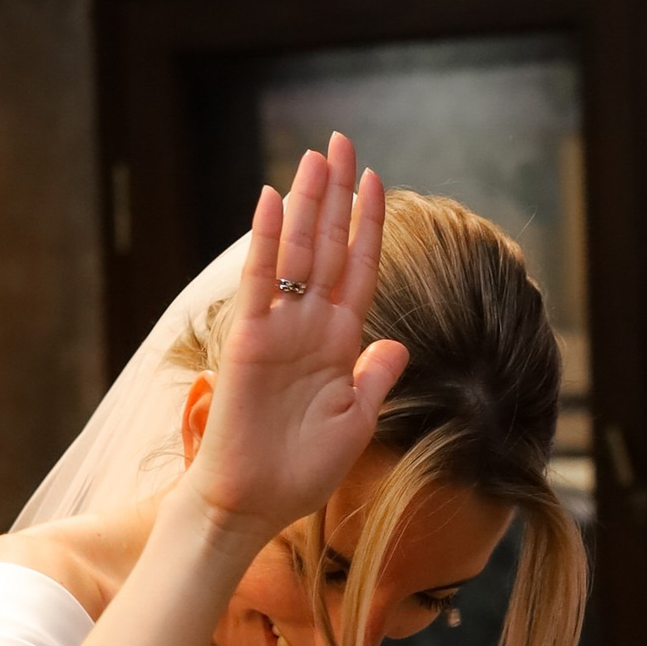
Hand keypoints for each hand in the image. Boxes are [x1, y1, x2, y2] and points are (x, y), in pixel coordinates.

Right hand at [187, 137, 407, 536]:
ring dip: (308, 202)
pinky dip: (265, 240)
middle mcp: (309, 326)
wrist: (255, 504)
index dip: (370, 226)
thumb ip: (375, 379)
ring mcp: (278, 329)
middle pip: (328, 246)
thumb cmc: (301, 472)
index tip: (379, 181)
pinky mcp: (248, 339)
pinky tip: (273, 199)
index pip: (359, 270)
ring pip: (297, 252)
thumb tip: (398, 344)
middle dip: (337, 194)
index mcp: (339, 344)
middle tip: (342, 141)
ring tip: (318, 154)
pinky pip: (259, 280)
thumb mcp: (356, 423)